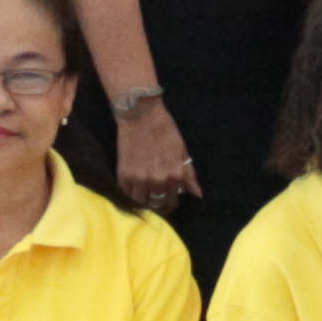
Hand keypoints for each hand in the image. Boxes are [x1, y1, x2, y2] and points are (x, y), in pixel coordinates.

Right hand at [113, 96, 195, 216]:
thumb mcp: (182, 151)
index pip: (171, 202)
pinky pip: (126, 194)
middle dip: (158, 204)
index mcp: (174, 176)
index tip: (168, 200)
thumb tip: (197, 194)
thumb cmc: (165, 130)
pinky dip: (130, 193)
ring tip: (145, 193)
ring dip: (143, 200)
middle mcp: (157, 181)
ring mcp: (138, 180)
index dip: (170, 203)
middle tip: (157, 198)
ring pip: (140, 202)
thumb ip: (189, 175)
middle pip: (156, 205)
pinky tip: (134, 187)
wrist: (141, 115)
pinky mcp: (123, 175)